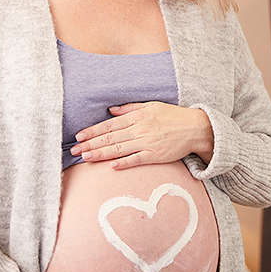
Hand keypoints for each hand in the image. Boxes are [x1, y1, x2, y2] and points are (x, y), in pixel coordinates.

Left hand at [70, 102, 213, 169]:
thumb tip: (110, 110)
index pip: (110, 124)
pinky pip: (137, 159)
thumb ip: (130, 108)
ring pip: (119, 149)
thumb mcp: (151, 105)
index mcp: (137, 116)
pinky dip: (124, 162)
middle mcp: (140, 129)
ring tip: (86, 158)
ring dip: (101, 154)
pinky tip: (111, 166)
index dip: (93, 131)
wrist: (195, 128)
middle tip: (75, 150)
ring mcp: (147, 143)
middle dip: (91, 144)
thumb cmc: (172, 116)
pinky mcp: (156, 155)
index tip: (79, 136)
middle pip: (111, 138)